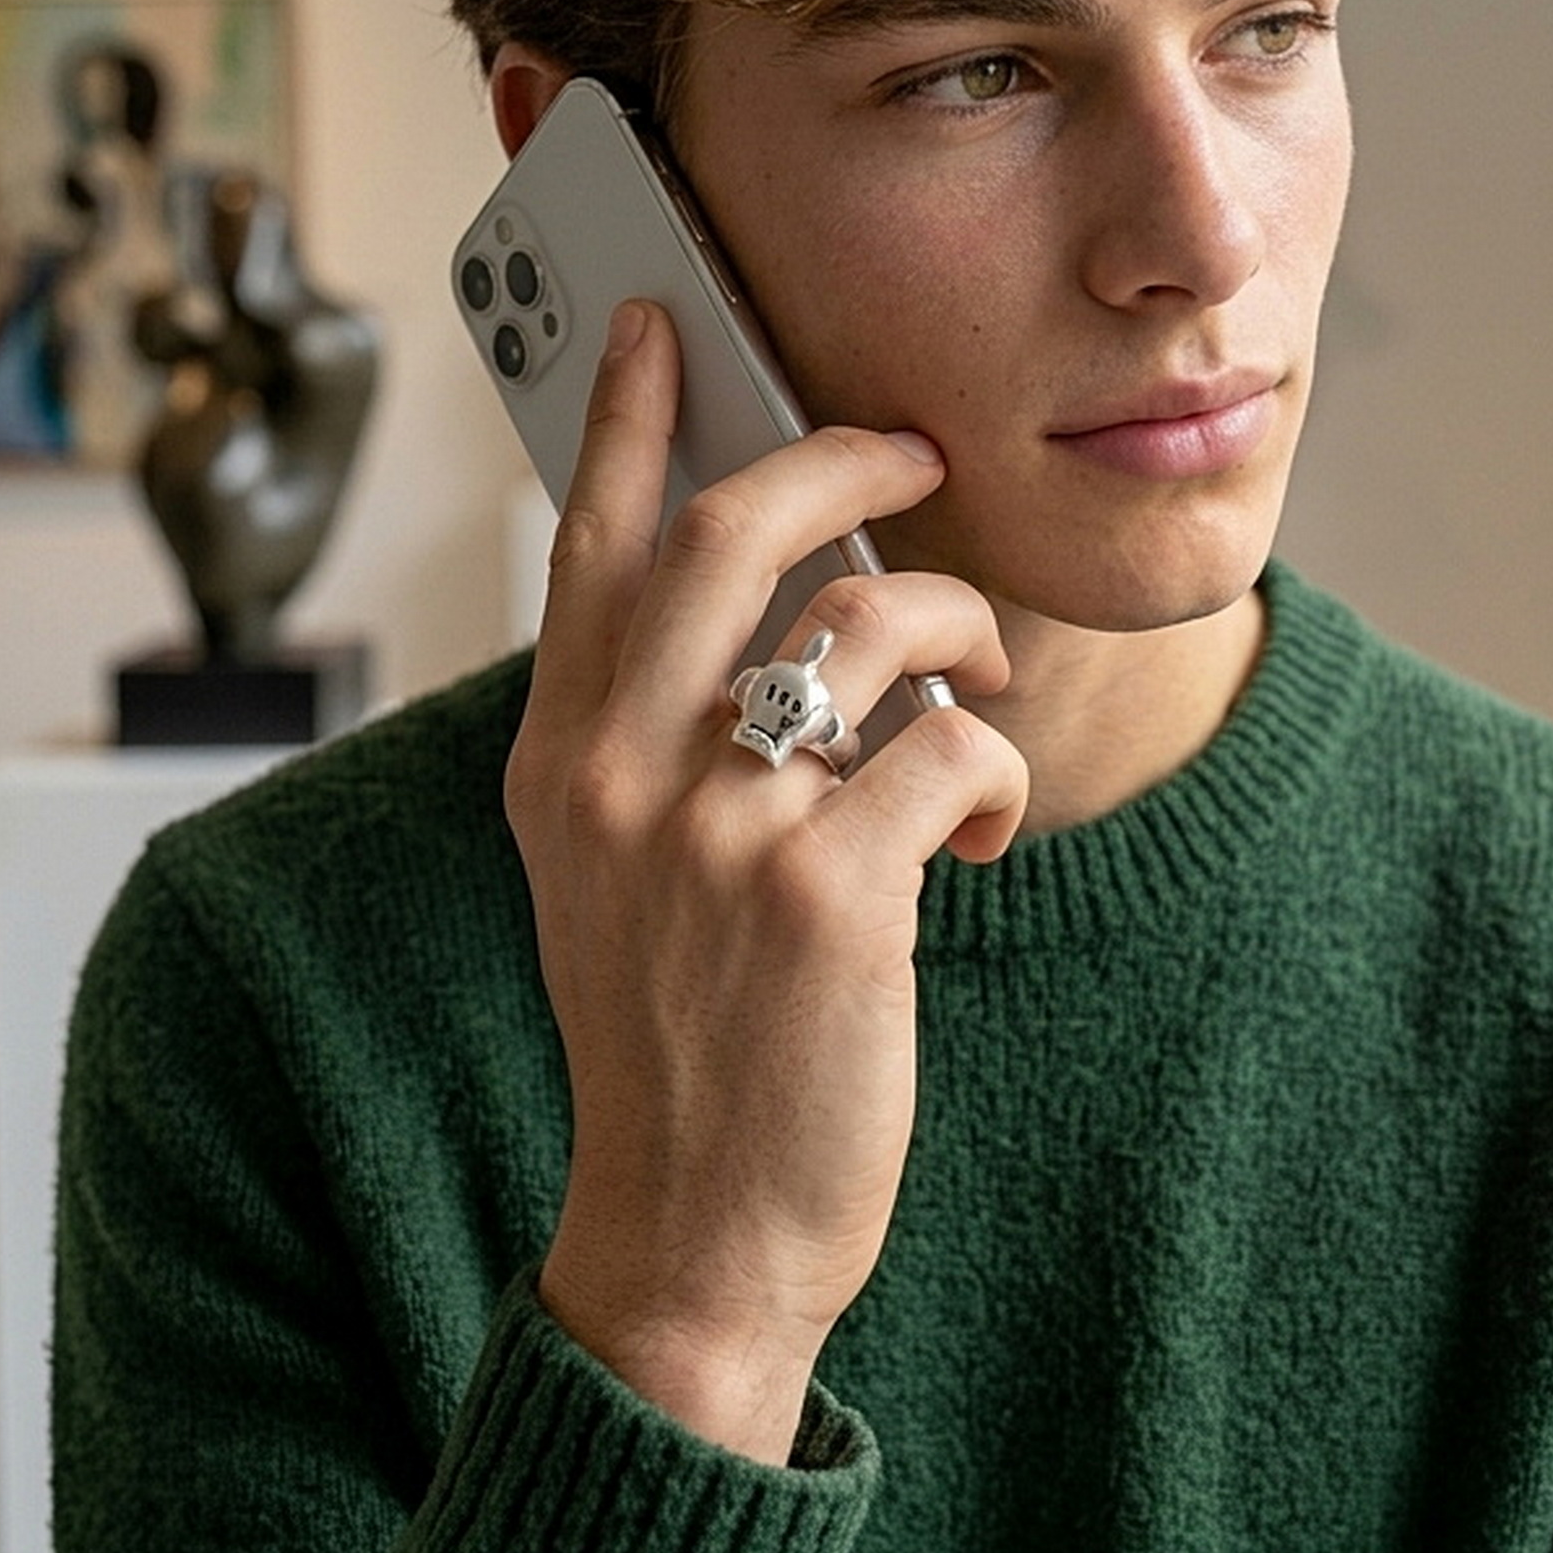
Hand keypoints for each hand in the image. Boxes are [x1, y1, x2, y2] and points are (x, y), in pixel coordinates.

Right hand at [509, 300, 1027, 1462]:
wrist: (689, 1230)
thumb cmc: (672, 1040)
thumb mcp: (609, 877)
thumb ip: (648, 742)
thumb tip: (772, 618)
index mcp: (560, 760)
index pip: (593, 544)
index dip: (630, 419)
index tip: (658, 322)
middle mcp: (622, 774)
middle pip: (739, 531)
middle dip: (844, 457)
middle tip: (909, 448)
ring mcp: (721, 827)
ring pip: (871, 618)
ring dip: (958, 621)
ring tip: (981, 664)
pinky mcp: (831, 891)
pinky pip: (953, 744)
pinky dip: (991, 770)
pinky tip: (977, 824)